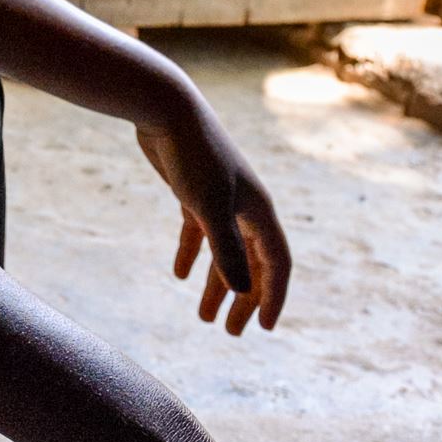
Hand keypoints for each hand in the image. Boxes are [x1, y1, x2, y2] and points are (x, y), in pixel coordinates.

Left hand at [135, 104, 290, 334]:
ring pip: (224, 252)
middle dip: (243, 299)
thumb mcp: (209, 207)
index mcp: (259, 212)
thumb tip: (241, 291)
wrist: (166, 110)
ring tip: (203, 318)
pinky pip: (198, 232)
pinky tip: (178, 275)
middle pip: (251, 263)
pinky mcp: (193, 192)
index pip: (276, 264)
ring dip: (216, 284)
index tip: (264, 329)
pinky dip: (191, 254)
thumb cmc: (193, 157)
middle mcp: (246, 207)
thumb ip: (225, 250)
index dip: (273, 297)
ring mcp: (220, 199)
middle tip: (229, 332)